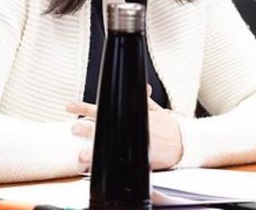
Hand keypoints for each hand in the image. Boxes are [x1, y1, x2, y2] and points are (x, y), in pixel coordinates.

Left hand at [66, 85, 183, 168]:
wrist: (185, 143)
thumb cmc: (169, 126)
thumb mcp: (157, 110)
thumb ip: (146, 99)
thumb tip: (143, 87)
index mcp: (130, 114)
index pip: (103, 108)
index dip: (85, 107)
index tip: (70, 106)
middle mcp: (130, 128)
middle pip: (104, 127)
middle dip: (87, 128)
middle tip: (73, 127)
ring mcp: (133, 144)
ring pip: (109, 147)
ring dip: (94, 150)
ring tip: (81, 154)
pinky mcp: (139, 159)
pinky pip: (119, 162)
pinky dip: (107, 166)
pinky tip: (98, 169)